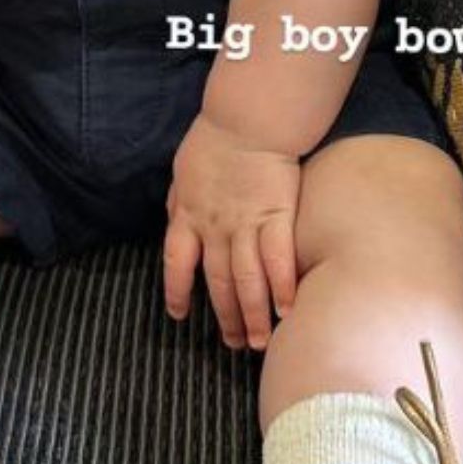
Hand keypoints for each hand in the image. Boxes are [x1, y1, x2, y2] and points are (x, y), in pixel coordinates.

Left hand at [163, 112, 300, 351]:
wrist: (247, 120)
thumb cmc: (214, 140)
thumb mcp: (183, 171)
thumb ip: (180, 200)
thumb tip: (174, 218)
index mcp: (187, 215)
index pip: (176, 263)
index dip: (176, 291)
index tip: (179, 314)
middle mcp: (214, 227)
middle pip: (217, 281)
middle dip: (225, 316)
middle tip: (235, 343)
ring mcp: (246, 223)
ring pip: (246, 279)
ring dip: (253, 314)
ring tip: (259, 342)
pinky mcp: (277, 216)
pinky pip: (278, 258)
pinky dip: (281, 287)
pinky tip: (288, 310)